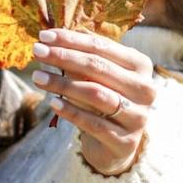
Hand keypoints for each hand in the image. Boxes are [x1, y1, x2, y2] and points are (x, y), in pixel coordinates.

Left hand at [31, 28, 156, 175]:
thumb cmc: (104, 103)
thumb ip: (83, 59)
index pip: (102, 47)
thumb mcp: (97, 78)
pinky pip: (93, 123)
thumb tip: (53, 38)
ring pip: (95, 94)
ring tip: (37, 77)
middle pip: (99, 67)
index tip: (44, 35)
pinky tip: (52, 103)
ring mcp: (137, 116)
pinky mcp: (125, 141)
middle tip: (37, 51)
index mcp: (140, 65)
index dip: (72, 40)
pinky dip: (71, 111)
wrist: (115, 147)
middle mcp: (144, 89)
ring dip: (62, 83)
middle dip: (64, 57)